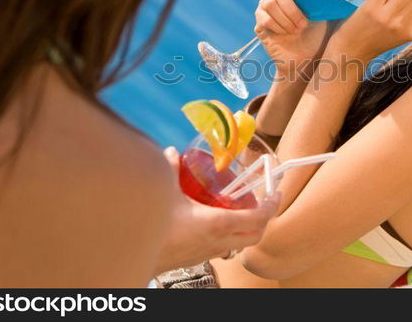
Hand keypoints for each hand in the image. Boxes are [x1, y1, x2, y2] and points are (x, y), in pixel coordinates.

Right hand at [155, 147, 280, 272]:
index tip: (276, 194)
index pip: (258, 218)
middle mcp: (219, 241)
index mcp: (217, 224)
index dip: (271, 206)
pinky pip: (224, 247)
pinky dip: (230, 234)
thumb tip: (172, 152)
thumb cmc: (153, 227)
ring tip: (243, 209)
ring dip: (248, 228)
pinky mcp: (198, 258)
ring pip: (240, 243)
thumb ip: (171, 169)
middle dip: (264, 219)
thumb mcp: (164, 192)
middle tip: (263, 201)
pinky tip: (218, 221)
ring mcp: (210, 252)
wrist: (134, 256)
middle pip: (255, 235)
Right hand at [254, 0, 337, 79]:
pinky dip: (277, 26)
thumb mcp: (338, 13)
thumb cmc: (324, 36)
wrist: (311, 62)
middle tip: (304, 23)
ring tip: (298, 30)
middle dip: (292, 7)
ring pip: (269, 2)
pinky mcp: (260, 24)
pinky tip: (287, 34)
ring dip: (286, 18)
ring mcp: (267, 9)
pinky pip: (263, 18)